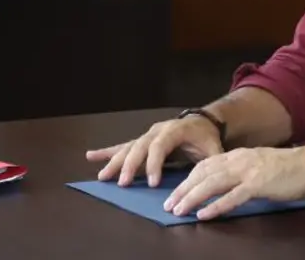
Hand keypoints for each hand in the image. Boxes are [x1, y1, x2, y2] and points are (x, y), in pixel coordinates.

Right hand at [85, 116, 223, 187]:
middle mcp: (157, 130)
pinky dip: (107, 152)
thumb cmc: (207, 137)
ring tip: (102, 176)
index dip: (154, 164)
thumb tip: (210, 180)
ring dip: (114, 161)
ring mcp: (147, 134)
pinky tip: (91, 155)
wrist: (202, 121)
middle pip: (139, 146)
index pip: (160, 146)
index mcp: (174, 130)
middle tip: (122, 183)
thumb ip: (211, 163)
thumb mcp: (214, 149)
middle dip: (129, 165)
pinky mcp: (142, 141)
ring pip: (128, 147)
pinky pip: (123, 146)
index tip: (152, 183)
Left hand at [164, 146, 304, 220]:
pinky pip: (232, 196)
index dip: (187, 179)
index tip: (175, 192)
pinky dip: (216, 206)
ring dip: (192, 197)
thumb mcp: (256, 164)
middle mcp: (237, 160)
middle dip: (183, 190)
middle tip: (169, 205)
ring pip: (212, 183)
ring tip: (179, 210)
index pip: (204, 165)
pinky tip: (204, 214)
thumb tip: (221, 184)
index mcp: (236, 156)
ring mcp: (247, 172)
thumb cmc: (285, 169)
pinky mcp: (258, 185)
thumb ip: (238, 171)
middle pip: (202, 174)